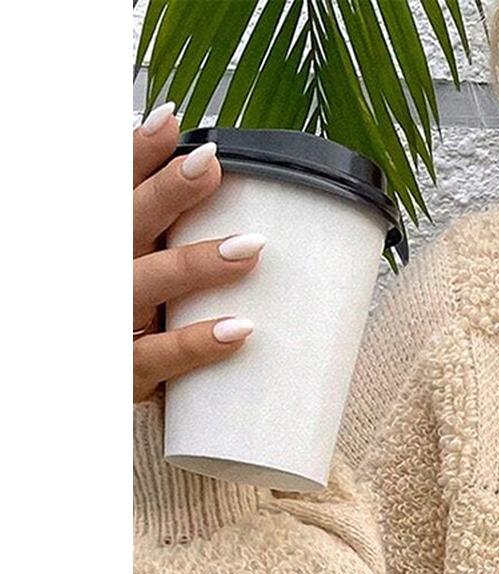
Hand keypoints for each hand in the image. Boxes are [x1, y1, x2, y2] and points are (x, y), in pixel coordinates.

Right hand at [134, 102, 261, 403]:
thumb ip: (168, 229)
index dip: (138, 151)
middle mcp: (105, 272)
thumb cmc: (135, 318)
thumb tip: (221, 176)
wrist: (100, 383)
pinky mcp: (130, 372)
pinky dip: (199, 343)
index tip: (172, 119)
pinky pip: (162, 357)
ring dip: (197, 263)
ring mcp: (115, 320)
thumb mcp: (142, 266)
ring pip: (149, 284)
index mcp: (109, 241)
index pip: (117, 188)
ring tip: (250, 248)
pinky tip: (240, 330)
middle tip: (210, 163)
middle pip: (129, 223)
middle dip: (168, 191)